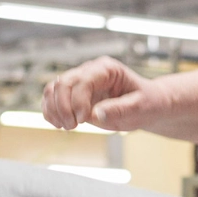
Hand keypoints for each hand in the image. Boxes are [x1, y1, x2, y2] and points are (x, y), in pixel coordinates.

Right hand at [41, 56, 164, 131]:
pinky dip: (50, 113)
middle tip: (73, 127)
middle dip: (63, 107)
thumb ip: (120, 109)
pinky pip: (51, 99)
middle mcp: (90, 71)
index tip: (83, 120)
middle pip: (62, 83)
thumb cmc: (146, 103)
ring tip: (67, 127)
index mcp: (107, 69)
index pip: (82, 80)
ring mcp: (80, 82)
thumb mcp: (140, 107)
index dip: (78, 101)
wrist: (147, 105)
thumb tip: (96, 114)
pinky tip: (60, 125)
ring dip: (54, 110)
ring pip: (52, 89)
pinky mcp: (73, 95)